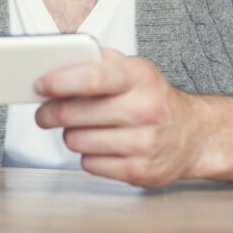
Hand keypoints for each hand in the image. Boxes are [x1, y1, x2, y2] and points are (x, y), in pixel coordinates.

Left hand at [34, 48, 205, 187]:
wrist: (193, 135)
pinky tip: (101, 145)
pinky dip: (87, 155)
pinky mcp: (140, 172)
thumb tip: (54, 62)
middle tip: (44, 111)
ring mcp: (144, 143)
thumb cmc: (151, 97)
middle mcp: (145, 109)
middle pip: (74, 114)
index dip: (60, 81)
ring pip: (76, 141)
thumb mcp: (132, 68)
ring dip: (70, 134)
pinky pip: (88, 164)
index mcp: (140, 77)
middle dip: (50, 112)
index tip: (39, 85)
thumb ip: (96, 60)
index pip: (94, 78)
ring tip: (82, 127)